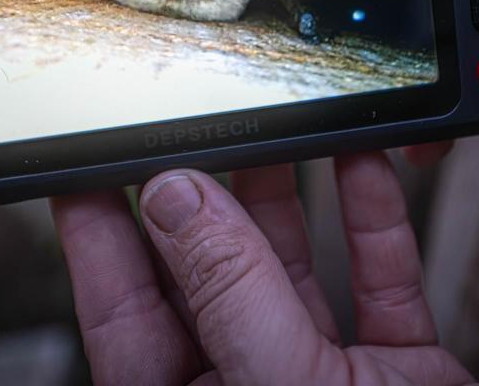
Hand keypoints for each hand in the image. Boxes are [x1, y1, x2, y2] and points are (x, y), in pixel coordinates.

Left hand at [51, 153, 477, 385]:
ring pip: (289, 262)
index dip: (98, 229)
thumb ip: (227, 293)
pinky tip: (357, 165)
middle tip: (196, 118)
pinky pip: (377, 275)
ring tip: (271, 123)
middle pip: (206, 268)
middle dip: (204, 188)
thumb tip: (174, 203)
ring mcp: (320, 376)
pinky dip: (372, 218)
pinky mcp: (393, 366)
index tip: (85, 159)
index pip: (120, 307)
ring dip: (287, 189)